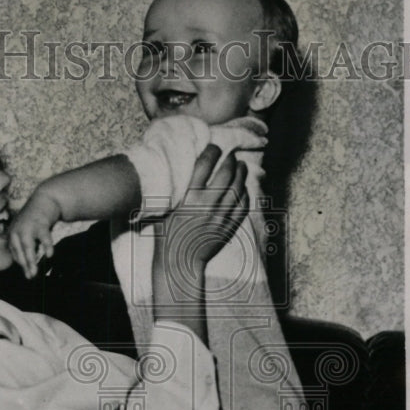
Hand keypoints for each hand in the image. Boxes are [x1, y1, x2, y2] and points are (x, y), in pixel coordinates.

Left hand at [9, 192, 60, 278]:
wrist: (45, 199)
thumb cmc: (37, 218)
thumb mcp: (26, 230)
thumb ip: (25, 244)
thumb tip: (28, 263)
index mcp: (12, 233)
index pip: (14, 252)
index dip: (20, 262)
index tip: (27, 271)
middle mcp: (16, 230)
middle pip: (19, 252)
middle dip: (25, 266)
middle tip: (30, 277)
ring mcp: (27, 227)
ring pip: (28, 248)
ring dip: (31, 262)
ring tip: (34, 273)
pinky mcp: (40, 224)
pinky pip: (43, 239)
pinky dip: (46, 247)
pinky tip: (49, 255)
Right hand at [154, 144, 248, 284]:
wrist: (179, 262)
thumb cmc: (167, 234)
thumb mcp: (164, 208)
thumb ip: (175, 189)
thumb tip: (181, 169)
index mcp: (188, 197)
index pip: (204, 164)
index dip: (212, 151)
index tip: (214, 147)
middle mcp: (206, 204)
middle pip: (225, 173)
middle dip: (230, 159)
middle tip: (231, 155)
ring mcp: (219, 216)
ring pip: (237, 187)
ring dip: (241, 173)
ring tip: (242, 166)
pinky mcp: (228, 227)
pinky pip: (242, 206)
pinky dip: (245, 194)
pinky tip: (243, 187)